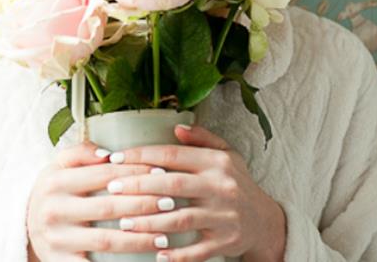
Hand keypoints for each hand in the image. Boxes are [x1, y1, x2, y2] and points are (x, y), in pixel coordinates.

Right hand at [26, 139, 190, 260]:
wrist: (23, 225)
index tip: (160, 173)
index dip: (134, 173)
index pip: (104, 174)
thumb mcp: (58, 165)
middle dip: (143, 205)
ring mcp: (57, 240)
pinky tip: (143, 261)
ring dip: (138, 239)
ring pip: (106, 240)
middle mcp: (54, 210)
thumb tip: (109, 152)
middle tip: (170, 203)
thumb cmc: (53, 189)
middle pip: (108, 207)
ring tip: (164, 236)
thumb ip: (81, 151)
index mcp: (56, 181)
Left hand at [98, 124, 286, 261]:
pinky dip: (176, 254)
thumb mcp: (226, 153)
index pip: (173, 154)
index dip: (142, 155)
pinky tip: (155, 251)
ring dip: (149, 222)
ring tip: (124, 222)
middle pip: (171, 185)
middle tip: (112, 188)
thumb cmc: (236, 181)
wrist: (264, 220)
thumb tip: (176, 127)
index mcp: (216, 162)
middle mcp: (220, 186)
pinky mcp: (225, 242)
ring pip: (179, 219)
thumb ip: (202, 138)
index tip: (116, 158)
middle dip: (138, 186)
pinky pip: (196, 250)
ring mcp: (223, 216)